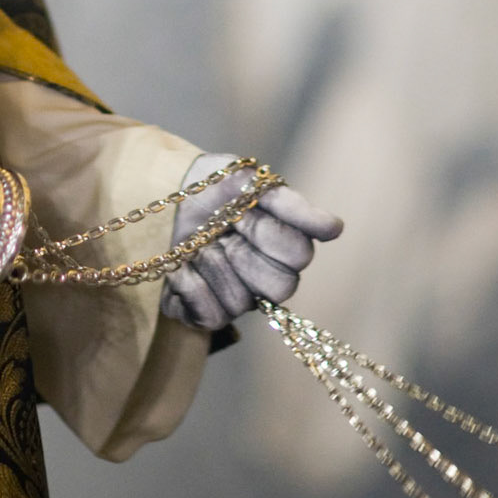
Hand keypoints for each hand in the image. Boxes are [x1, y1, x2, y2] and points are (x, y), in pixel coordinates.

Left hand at [160, 152, 342, 330]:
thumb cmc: (211, 186)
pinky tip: (181, 266)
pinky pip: (211, 316)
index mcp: (283, 246)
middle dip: (244, 253)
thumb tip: (336, 229)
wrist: (162, 193)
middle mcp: (265, 278)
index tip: (242, 212)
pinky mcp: (206, 313)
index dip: (268, 234)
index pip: (299, 256)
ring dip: (212, 264)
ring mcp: (238, 298)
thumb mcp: (250, 181)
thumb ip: (293, 207)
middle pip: (281, 288)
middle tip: (223, 230)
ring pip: (242, 302)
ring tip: (198, 245)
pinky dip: (190, 285)